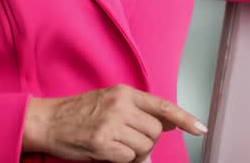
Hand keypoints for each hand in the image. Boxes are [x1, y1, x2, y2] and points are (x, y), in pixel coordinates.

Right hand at [22, 84, 206, 161]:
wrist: (48, 121)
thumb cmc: (78, 113)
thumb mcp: (111, 102)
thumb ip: (139, 111)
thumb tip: (169, 124)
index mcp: (124, 93)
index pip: (162, 106)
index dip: (185, 119)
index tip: (200, 129)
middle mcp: (120, 105)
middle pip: (155, 132)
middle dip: (147, 141)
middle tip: (127, 141)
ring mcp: (111, 124)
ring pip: (144, 146)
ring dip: (134, 153)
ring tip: (116, 146)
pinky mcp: (103, 143)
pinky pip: (128, 158)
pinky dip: (122, 160)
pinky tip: (108, 152)